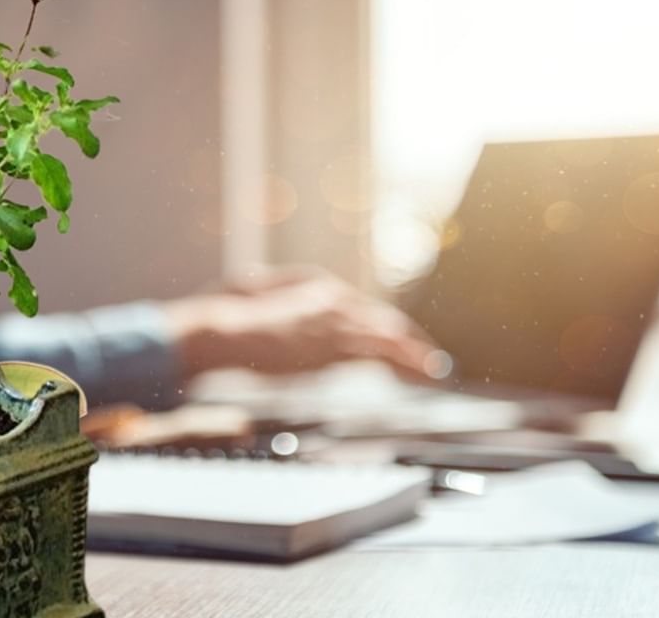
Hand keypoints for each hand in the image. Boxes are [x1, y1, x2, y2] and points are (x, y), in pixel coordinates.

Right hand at [164, 266, 442, 384]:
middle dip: (407, 340)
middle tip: (428, 358)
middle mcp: (332, 298)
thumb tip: (259, 288)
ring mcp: (337, 320)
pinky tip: (428, 372)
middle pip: (381, 320)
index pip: (359, 310)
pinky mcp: (338, 343)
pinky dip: (411, 361)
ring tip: (437, 370)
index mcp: (314, 286)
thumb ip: (264, 293)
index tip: (394, 340)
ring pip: (389, 335)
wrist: (221, 331)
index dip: (380, 327)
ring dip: (415, 353)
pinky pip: (384, 352)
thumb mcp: (245, 293)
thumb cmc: (223, 315)